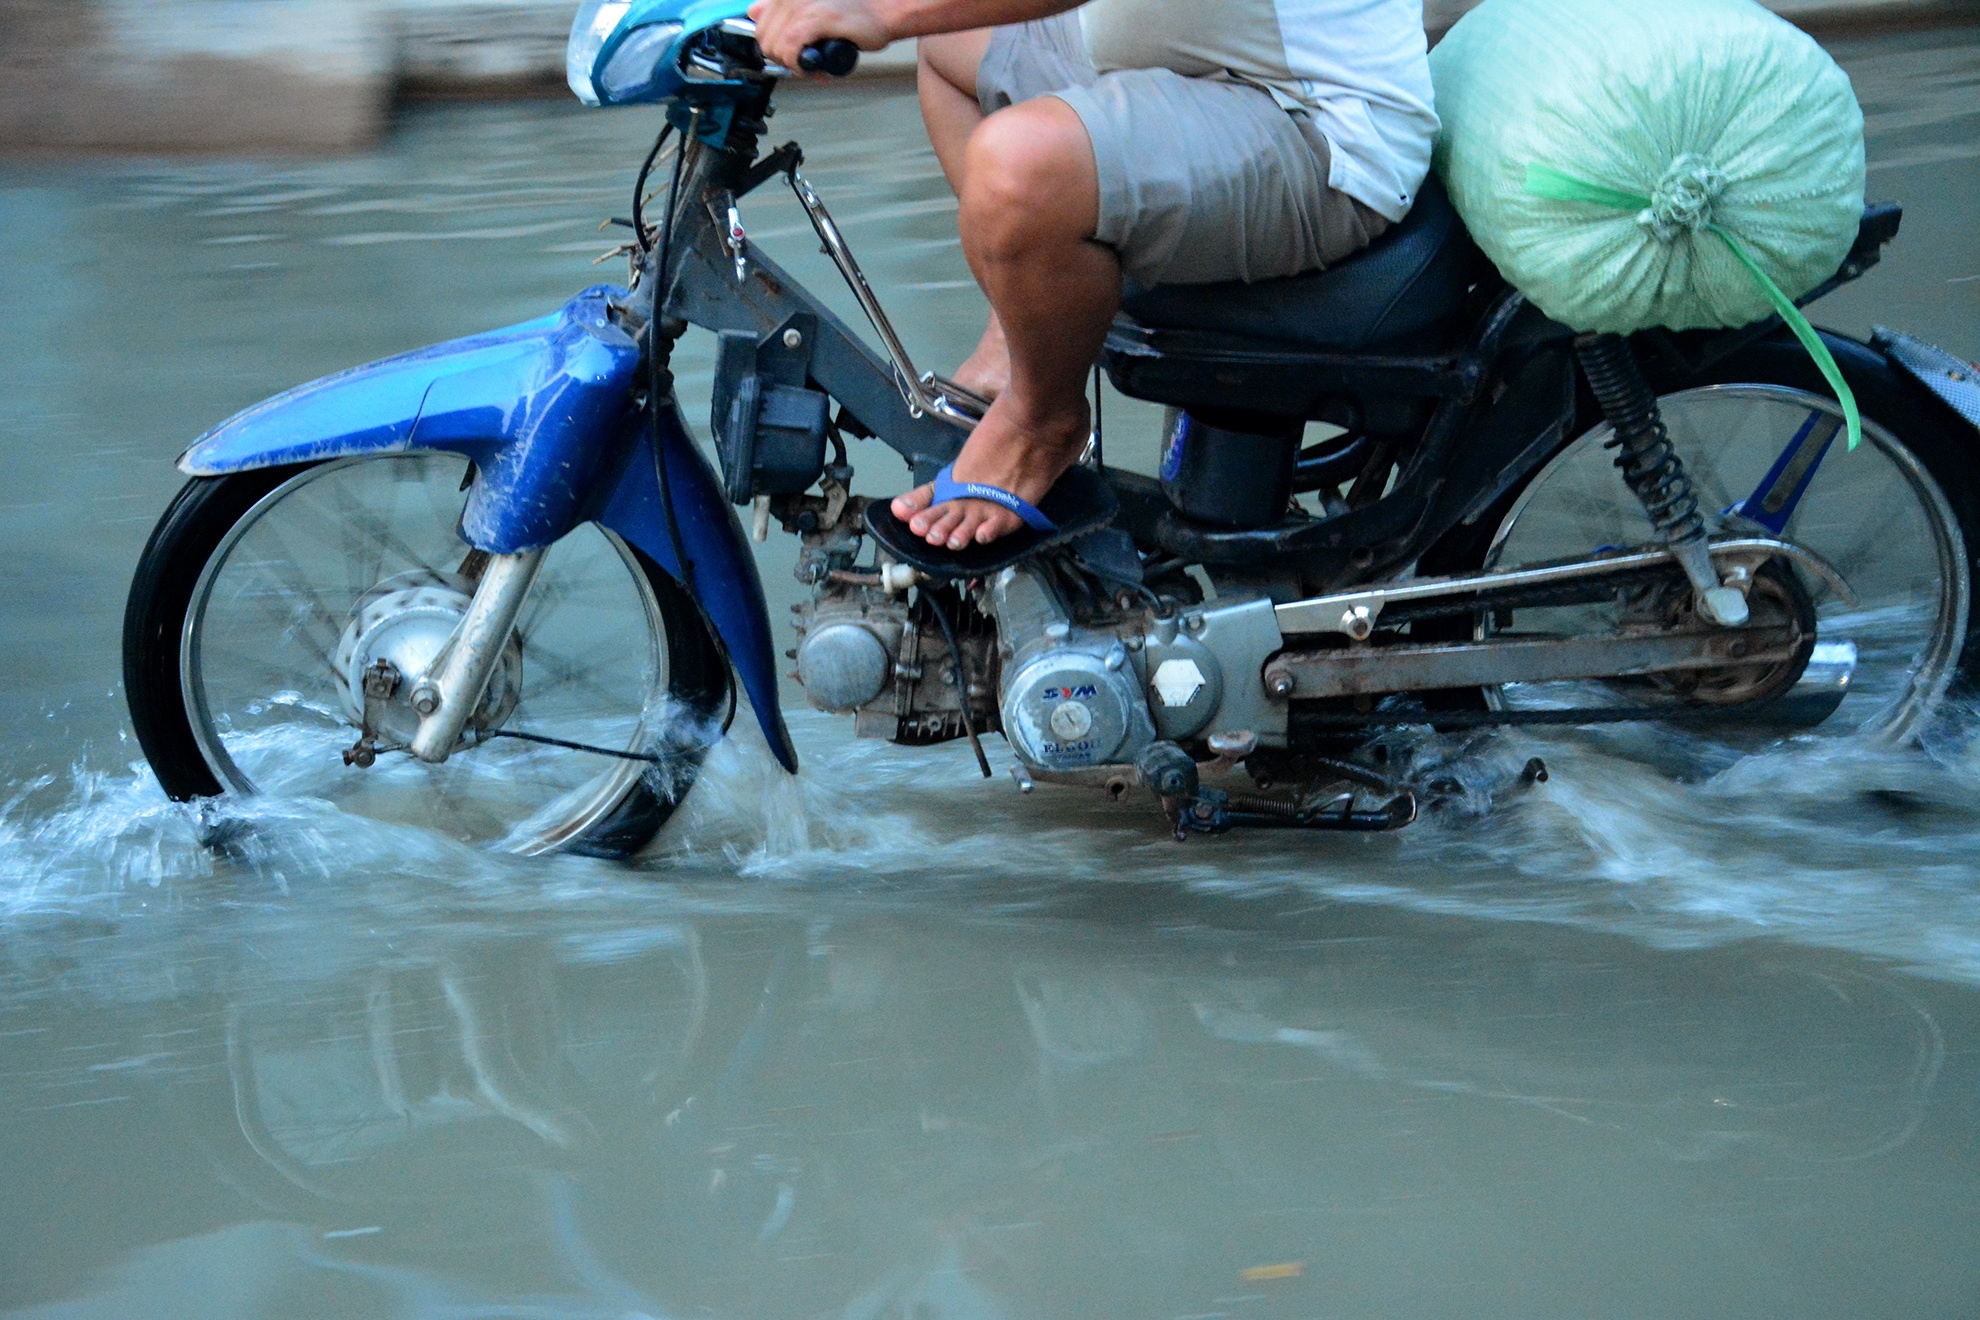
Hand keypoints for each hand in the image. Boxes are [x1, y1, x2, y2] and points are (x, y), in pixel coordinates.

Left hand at [747, 0, 891, 71]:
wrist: (882, 13)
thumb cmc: (851, 14)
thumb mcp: (808, 8)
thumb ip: (779, 9)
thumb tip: (754, 11)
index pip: (759, 25)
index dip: (773, 47)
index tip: (790, 55)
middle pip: (765, 38)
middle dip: (781, 58)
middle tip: (802, 64)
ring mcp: (802, 5)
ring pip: (777, 46)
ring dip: (792, 65)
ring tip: (812, 67)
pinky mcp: (817, 18)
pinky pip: (792, 48)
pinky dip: (798, 64)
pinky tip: (813, 67)